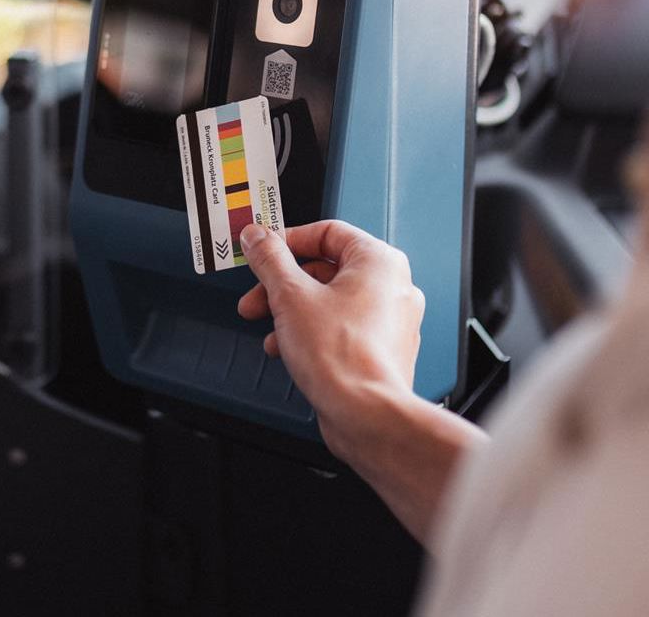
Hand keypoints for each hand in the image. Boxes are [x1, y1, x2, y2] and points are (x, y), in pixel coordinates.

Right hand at [238, 220, 482, 540]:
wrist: (365, 416)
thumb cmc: (342, 358)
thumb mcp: (290, 295)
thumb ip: (270, 259)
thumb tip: (257, 238)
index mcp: (379, 262)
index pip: (327, 232)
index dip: (288, 240)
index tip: (262, 251)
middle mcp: (392, 287)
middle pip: (326, 269)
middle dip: (282, 284)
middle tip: (255, 295)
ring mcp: (390, 321)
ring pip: (330, 301)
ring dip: (291, 312)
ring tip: (268, 328)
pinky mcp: (381, 350)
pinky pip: (341, 329)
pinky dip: (311, 333)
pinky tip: (287, 349)